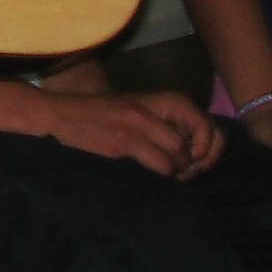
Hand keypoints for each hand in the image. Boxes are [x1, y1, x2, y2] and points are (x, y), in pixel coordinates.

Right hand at [41, 89, 225, 179]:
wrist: (61, 114)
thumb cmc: (102, 111)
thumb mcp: (140, 108)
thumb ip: (169, 122)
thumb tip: (198, 149)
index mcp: (165, 99)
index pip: (207, 125)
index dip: (209, 147)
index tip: (197, 159)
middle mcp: (156, 110)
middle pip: (200, 144)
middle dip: (196, 163)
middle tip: (185, 171)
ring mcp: (140, 126)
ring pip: (180, 158)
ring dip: (177, 170)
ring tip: (167, 171)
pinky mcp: (125, 143)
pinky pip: (160, 165)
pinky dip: (162, 172)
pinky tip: (152, 170)